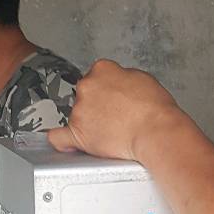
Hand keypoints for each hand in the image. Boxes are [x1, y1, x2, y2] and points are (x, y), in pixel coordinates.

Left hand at [48, 59, 182, 160]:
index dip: (107, 88)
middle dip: (97, 104)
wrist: (155, 132)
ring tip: (112, 131)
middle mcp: (87, 86)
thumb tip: (118, 83)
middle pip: (85, 94)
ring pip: (77, 115)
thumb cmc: (154, 109)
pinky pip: (58, 137)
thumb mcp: (143, 79)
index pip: (97, 75)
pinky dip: (61, 140)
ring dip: (90, 121)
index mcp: (102, 69)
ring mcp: (79, 110)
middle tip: (115, 115)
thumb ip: (123, 78)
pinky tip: (67, 143)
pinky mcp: (77, 133)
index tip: (113, 97)